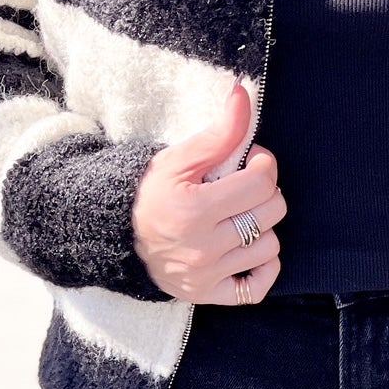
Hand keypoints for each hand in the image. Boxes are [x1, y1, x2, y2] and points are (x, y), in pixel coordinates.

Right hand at [132, 82, 285, 302]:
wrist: (118, 235)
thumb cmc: (151, 192)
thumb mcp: (179, 157)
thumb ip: (219, 130)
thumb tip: (244, 93)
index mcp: (194, 210)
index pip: (262, 182)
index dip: (262, 163)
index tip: (249, 160)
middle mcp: (202, 248)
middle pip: (271, 213)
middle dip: (264, 192)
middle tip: (243, 185)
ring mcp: (206, 276)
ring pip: (269, 246)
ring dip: (262, 226)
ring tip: (238, 215)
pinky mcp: (206, 295)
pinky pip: (257, 288)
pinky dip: (262, 267)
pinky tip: (247, 248)